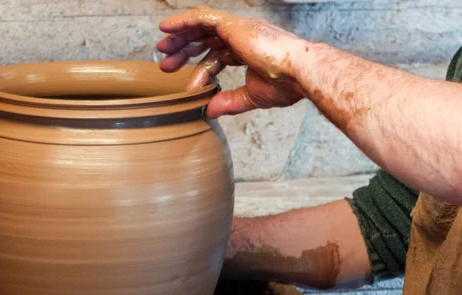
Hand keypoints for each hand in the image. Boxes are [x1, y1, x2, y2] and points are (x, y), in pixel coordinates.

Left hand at [157, 7, 304, 118]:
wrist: (299, 73)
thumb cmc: (286, 84)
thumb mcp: (252, 97)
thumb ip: (229, 102)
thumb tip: (209, 110)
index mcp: (248, 51)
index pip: (218, 56)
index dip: (202, 70)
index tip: (189, 86)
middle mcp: (242, 36)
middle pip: (206, 40)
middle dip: (185, 51)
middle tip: (167, 65)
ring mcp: (238, 28)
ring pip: (201, 27)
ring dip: (180, 37)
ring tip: (162, 49)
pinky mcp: (233, 24)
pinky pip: (202, 16)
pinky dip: (183, 21)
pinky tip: (166, 28)